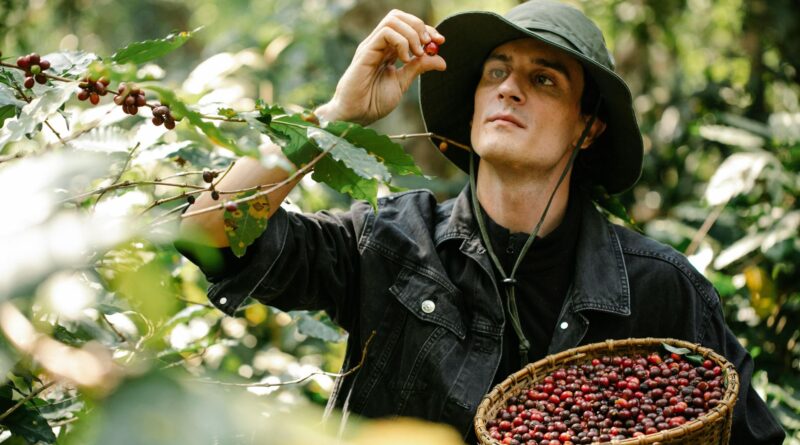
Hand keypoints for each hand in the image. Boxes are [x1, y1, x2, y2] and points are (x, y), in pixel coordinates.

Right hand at [315, 9, 445, 125]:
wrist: (357, 116)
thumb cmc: (373, 102)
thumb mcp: (402, 82)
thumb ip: (418, 68)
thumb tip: (441, 61)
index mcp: (386, 50)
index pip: (407, 26)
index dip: (426, 29)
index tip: (440, 41)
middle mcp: (378, 44)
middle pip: (398, 16)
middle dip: (419, 26)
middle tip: (428, 44)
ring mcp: (371, 46)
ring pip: (392, 20)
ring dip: (411, 34)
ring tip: (416, 54)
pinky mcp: (365, 52)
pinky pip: (385, 33)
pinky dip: (401, 42)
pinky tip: (405, 60)